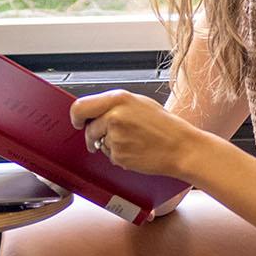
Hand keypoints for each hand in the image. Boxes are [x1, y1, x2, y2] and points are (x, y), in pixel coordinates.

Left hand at [70, 89, 201, 178]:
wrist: (180, 147)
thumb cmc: (164, 125)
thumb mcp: (139, 103)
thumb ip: (114, 105)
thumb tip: (93, 111)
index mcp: (118, 99)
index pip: (80, 107)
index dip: (75, 117)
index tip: (77, 122)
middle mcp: (113, 116)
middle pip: (89, 129)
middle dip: (95, 135)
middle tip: (112, 136)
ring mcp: (115, 138)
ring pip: (99, 143)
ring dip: (110, 144)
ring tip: (133, 140)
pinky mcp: (118, 155)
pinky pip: (110, 156)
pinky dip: (119, 155)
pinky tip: (136, 150)